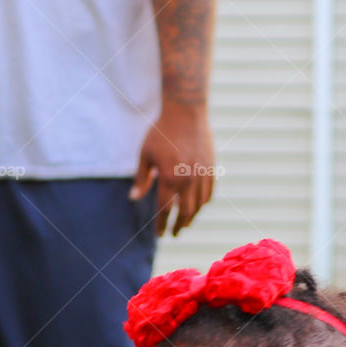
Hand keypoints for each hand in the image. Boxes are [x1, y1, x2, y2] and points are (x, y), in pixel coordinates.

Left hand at [130, 100, 213, 236]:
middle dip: (178, 226)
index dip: (162, 225)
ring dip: (191, 218)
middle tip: (174, 234)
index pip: (165, 210)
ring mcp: (202, 174)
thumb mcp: (145, 154)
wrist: (186, 112)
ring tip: (185, 224)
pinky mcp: (211, 168)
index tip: (160, 234)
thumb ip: (141, 179)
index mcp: (169, 178)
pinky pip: (209, 193)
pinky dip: (203, 204)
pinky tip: (197, 207)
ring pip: (199, 205)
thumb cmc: (161, 132)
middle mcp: (187, 179)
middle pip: (184, 212)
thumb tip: (134, 199)